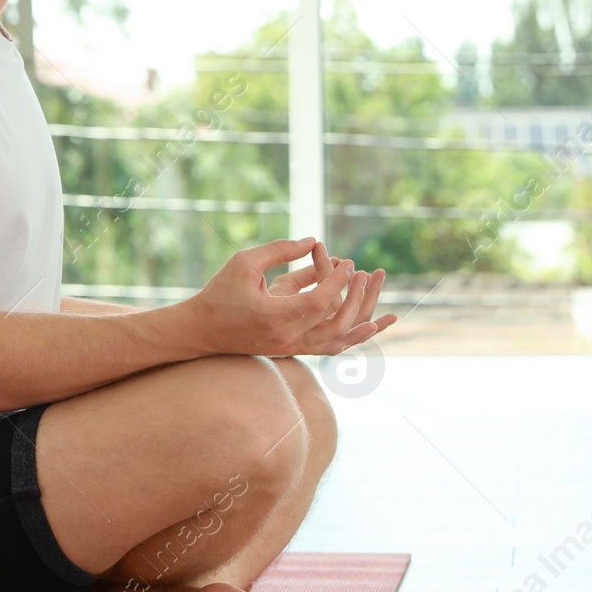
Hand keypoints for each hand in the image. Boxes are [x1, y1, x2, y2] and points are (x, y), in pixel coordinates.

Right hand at [184, 237, 396, 357]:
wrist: (201, 331)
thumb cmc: (219, 293)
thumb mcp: (245, 263)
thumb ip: (280, 250)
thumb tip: (314, 241)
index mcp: (275, 318)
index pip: (320, 302)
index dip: (337, 281)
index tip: (348, 262)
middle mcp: (288, 339)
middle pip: (335, 323)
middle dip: (356, 299)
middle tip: (363, 273)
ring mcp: (291, 348)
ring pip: (337, 343)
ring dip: (362, 326)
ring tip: (390, 317)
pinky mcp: (292, 350)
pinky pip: (328, 348)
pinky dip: (350, 339)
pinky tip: (368, 329)